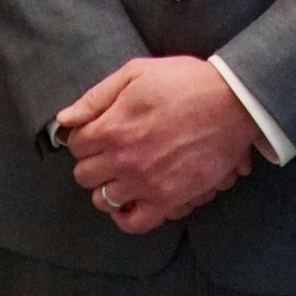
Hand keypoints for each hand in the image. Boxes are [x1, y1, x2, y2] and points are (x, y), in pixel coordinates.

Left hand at [58, 57, 259, 233]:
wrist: (231, 102)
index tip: (96, 133)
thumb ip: (96, 97)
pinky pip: (133, 222)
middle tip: (108, 152)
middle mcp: (123, 159)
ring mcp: (145, 183)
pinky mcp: (168, 200)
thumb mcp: (136, 73)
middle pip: (84, 174)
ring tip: (120, 175)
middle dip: (92, 161)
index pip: (76, 145)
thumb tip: (64, 118)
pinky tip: (129, 201)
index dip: (84, 137)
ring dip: (107, 187)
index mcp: (112, 127)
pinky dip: (125, 216)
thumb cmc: (184, 82)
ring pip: (102, 199)